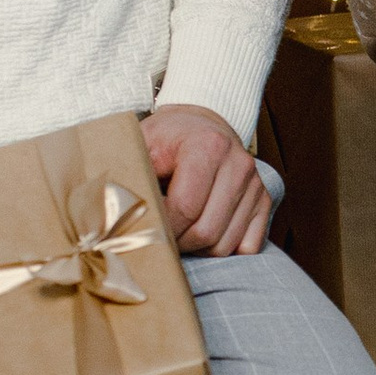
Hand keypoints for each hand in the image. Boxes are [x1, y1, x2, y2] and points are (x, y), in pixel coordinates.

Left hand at [144, 103, 272, 255]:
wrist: (201, 124)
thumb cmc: (167, 138)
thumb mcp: (141, 144)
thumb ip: (129, 173)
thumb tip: (111, 214)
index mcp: (208, 146)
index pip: (185, 208)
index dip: (161, 228)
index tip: (144, 230)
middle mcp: (239, 165)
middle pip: (206, 232)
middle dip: (178, 244)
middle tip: (158, 239)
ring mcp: (256, 184)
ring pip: (226, 244)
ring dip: (198, 250)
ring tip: (177, 236)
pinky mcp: (264, 200)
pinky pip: (248, 246)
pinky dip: (223, 249)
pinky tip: (203, 236)